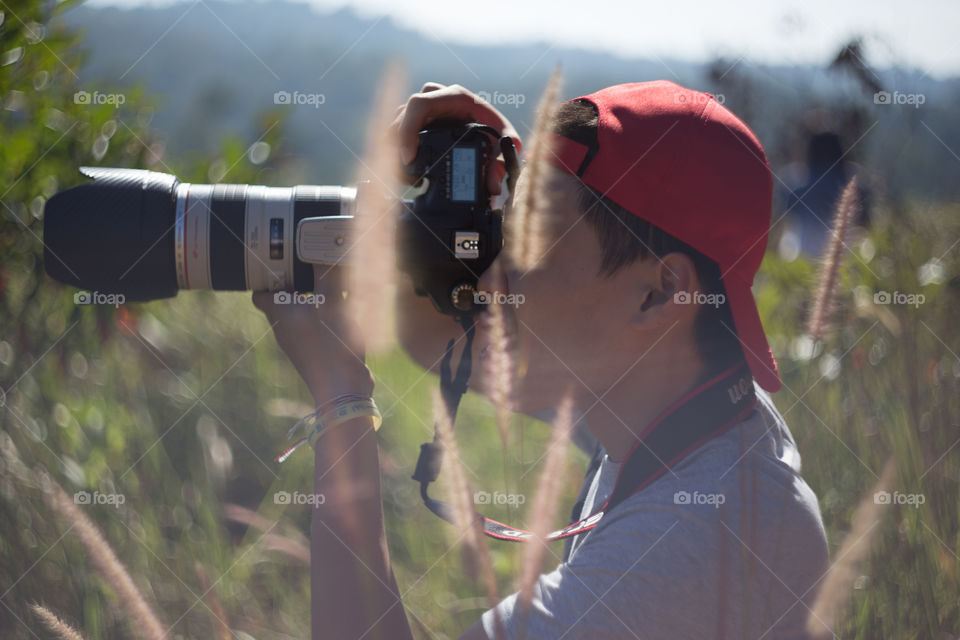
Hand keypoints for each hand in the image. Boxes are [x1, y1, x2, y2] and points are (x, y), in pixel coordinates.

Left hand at [252, 264, 373, 405]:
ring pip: (298, 311)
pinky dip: (323, 312)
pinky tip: (345, 306)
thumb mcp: (333, 304)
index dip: (266, 275)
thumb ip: (329, 274)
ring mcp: (300, 341)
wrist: (343, 392)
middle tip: (312, 263)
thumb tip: (328, 244)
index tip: (282, 260)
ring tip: (331, 281)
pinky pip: (314, 323)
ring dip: (312, 296)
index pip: (260, 292)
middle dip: (294, 281)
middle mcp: (285, 328)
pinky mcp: (316, 350)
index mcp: (280, 315)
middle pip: (281, 299)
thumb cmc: (332, 348)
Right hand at [391, 82, 522, 195]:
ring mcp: (428, 107)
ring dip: (395, 144)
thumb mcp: (507, 144)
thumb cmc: (499, 132)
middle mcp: (438, 97)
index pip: (419, 105)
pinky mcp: (422, 119)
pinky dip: (398, 145)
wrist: (494, 131)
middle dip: (397, 142)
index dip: (408, 129)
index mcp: (456, 97)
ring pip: (398, 119)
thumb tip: (493, 185)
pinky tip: (407, 164)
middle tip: (405, 169)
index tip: (409, 157)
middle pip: (403, 113)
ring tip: (406, 171)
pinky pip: (400, 126)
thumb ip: (503, 162)